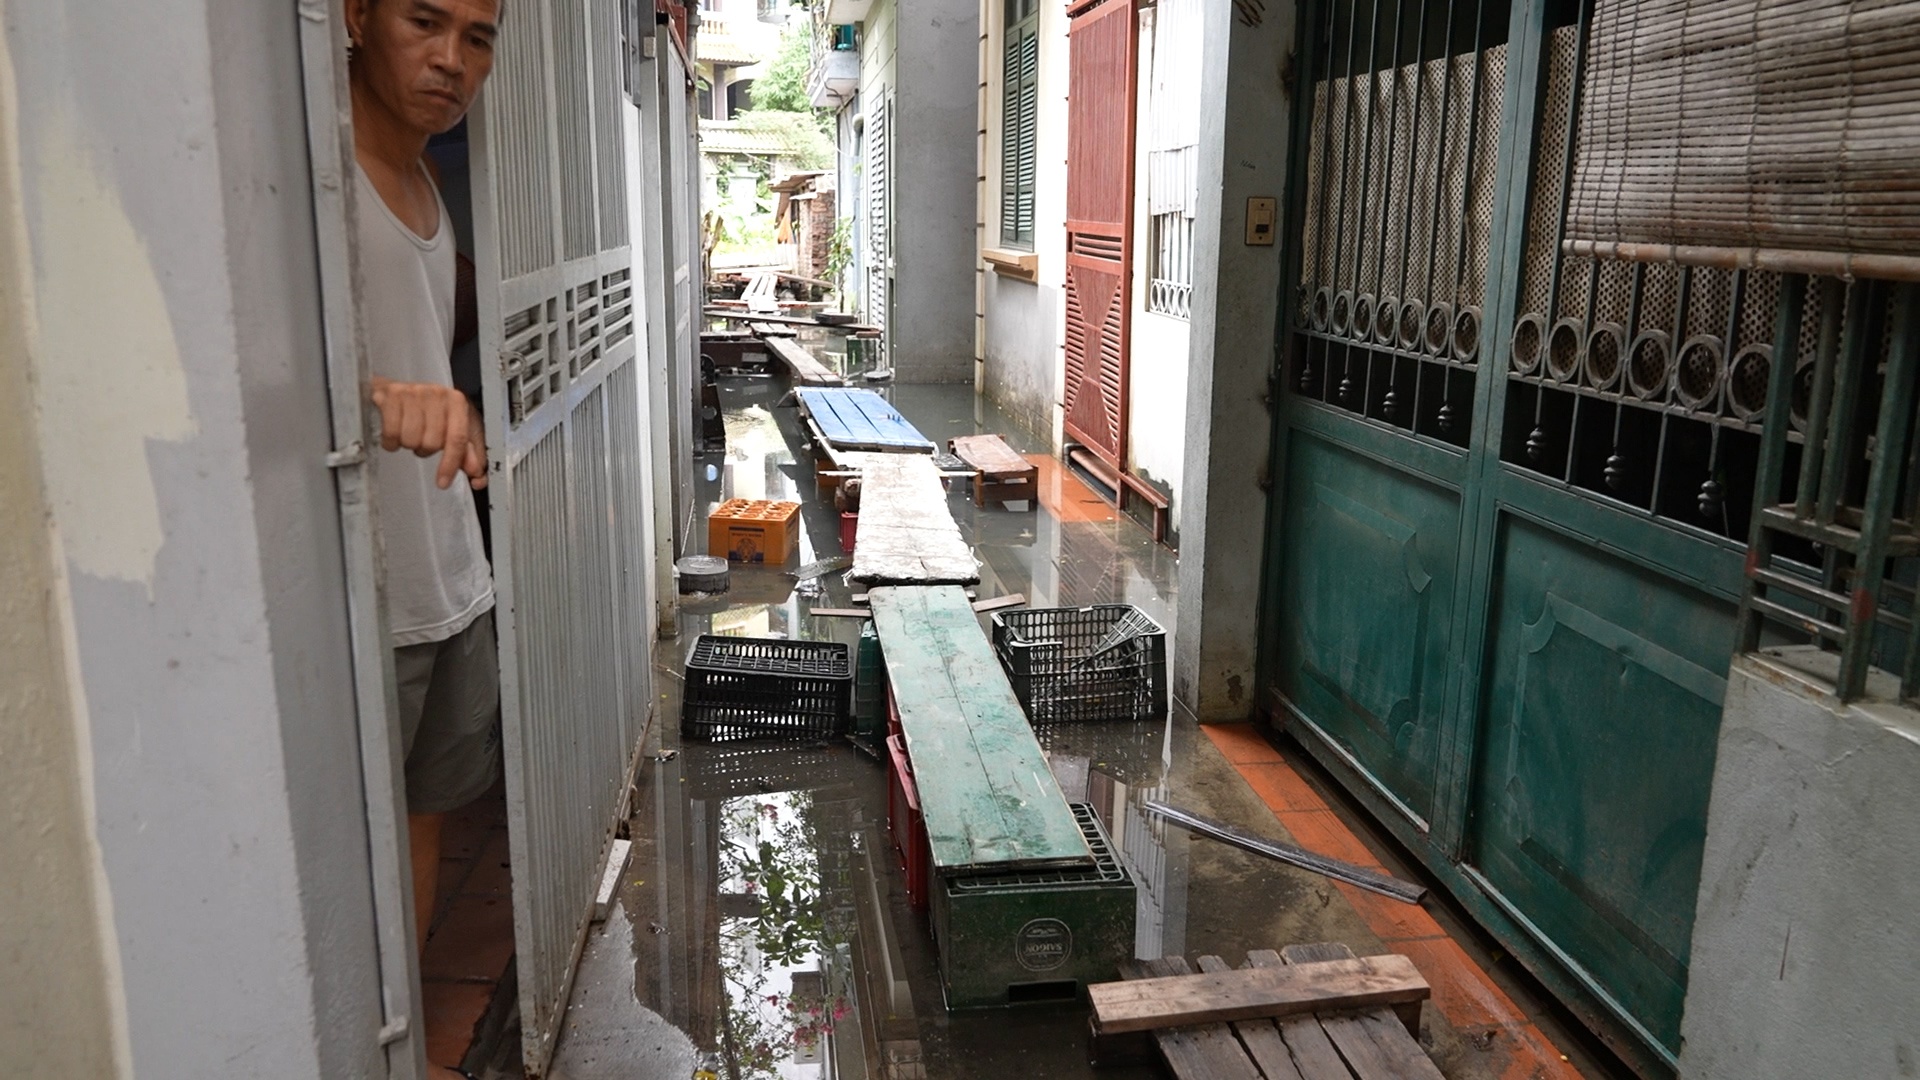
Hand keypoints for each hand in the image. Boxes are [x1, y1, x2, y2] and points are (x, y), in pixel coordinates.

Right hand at [369, 377, 488, 489]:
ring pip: (411, 439)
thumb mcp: (451, 429)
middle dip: (425, 449)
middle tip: (422, 440)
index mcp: (457, 402)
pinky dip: (391, 440)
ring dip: (407, 444)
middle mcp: (438, 394)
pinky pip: (391, 432)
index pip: (458, 438)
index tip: (443, 482)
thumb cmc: (426, 411)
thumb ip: (466, 453)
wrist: (393, 392)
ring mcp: (414, 393)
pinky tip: (394, 433)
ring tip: (408, 433)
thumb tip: (477, 475)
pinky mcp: (392, 395)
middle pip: (433, 442)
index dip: (451, 464)